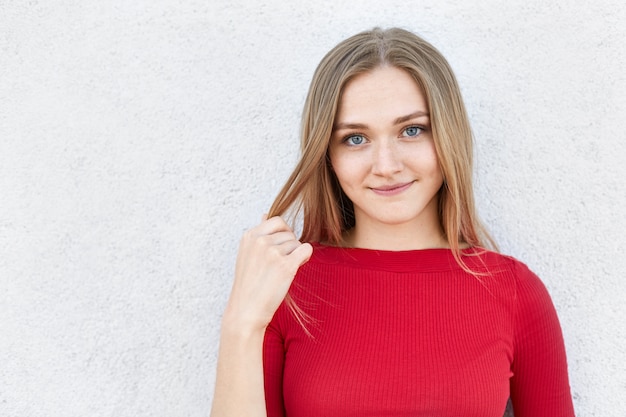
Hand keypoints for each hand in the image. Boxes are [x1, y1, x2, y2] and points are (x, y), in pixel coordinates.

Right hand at [223, 216, 312, 332]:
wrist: (246, 310)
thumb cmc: (248, 284)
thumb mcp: (247, 253)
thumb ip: (258, 234)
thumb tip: (265, 214)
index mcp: (249, 236)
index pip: (277, 221)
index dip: (283, 233)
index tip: (279, 248)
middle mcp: (260, 241)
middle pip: (289, 233)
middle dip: (290, 245)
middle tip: (282, 261)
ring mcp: (273, 252)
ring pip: (297, 243)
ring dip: (295, 255)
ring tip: (282, 270)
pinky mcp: (286, 265)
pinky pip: (306, 250)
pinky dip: (305, 257)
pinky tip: (296, 267)